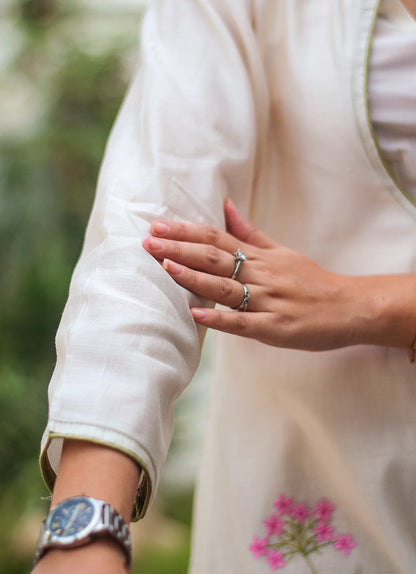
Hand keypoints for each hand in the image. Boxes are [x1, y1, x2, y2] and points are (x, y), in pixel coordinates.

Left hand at [143, 199, 376, 351]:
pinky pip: (243, 323)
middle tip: (148, 241)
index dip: (186, 232)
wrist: (349, 307)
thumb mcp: (282, 252)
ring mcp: (268, 301)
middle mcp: (262, 275)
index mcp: (261, 257)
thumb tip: (225, 206)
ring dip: (194, 277)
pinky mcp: (275, 328)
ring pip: (226, 288)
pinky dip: (219, 319)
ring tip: (165, 267)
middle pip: (215, 258)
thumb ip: (250, 233)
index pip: (217, 238)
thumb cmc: (312, 281)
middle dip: (179, 249)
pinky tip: (195, 314)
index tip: (158, 226)